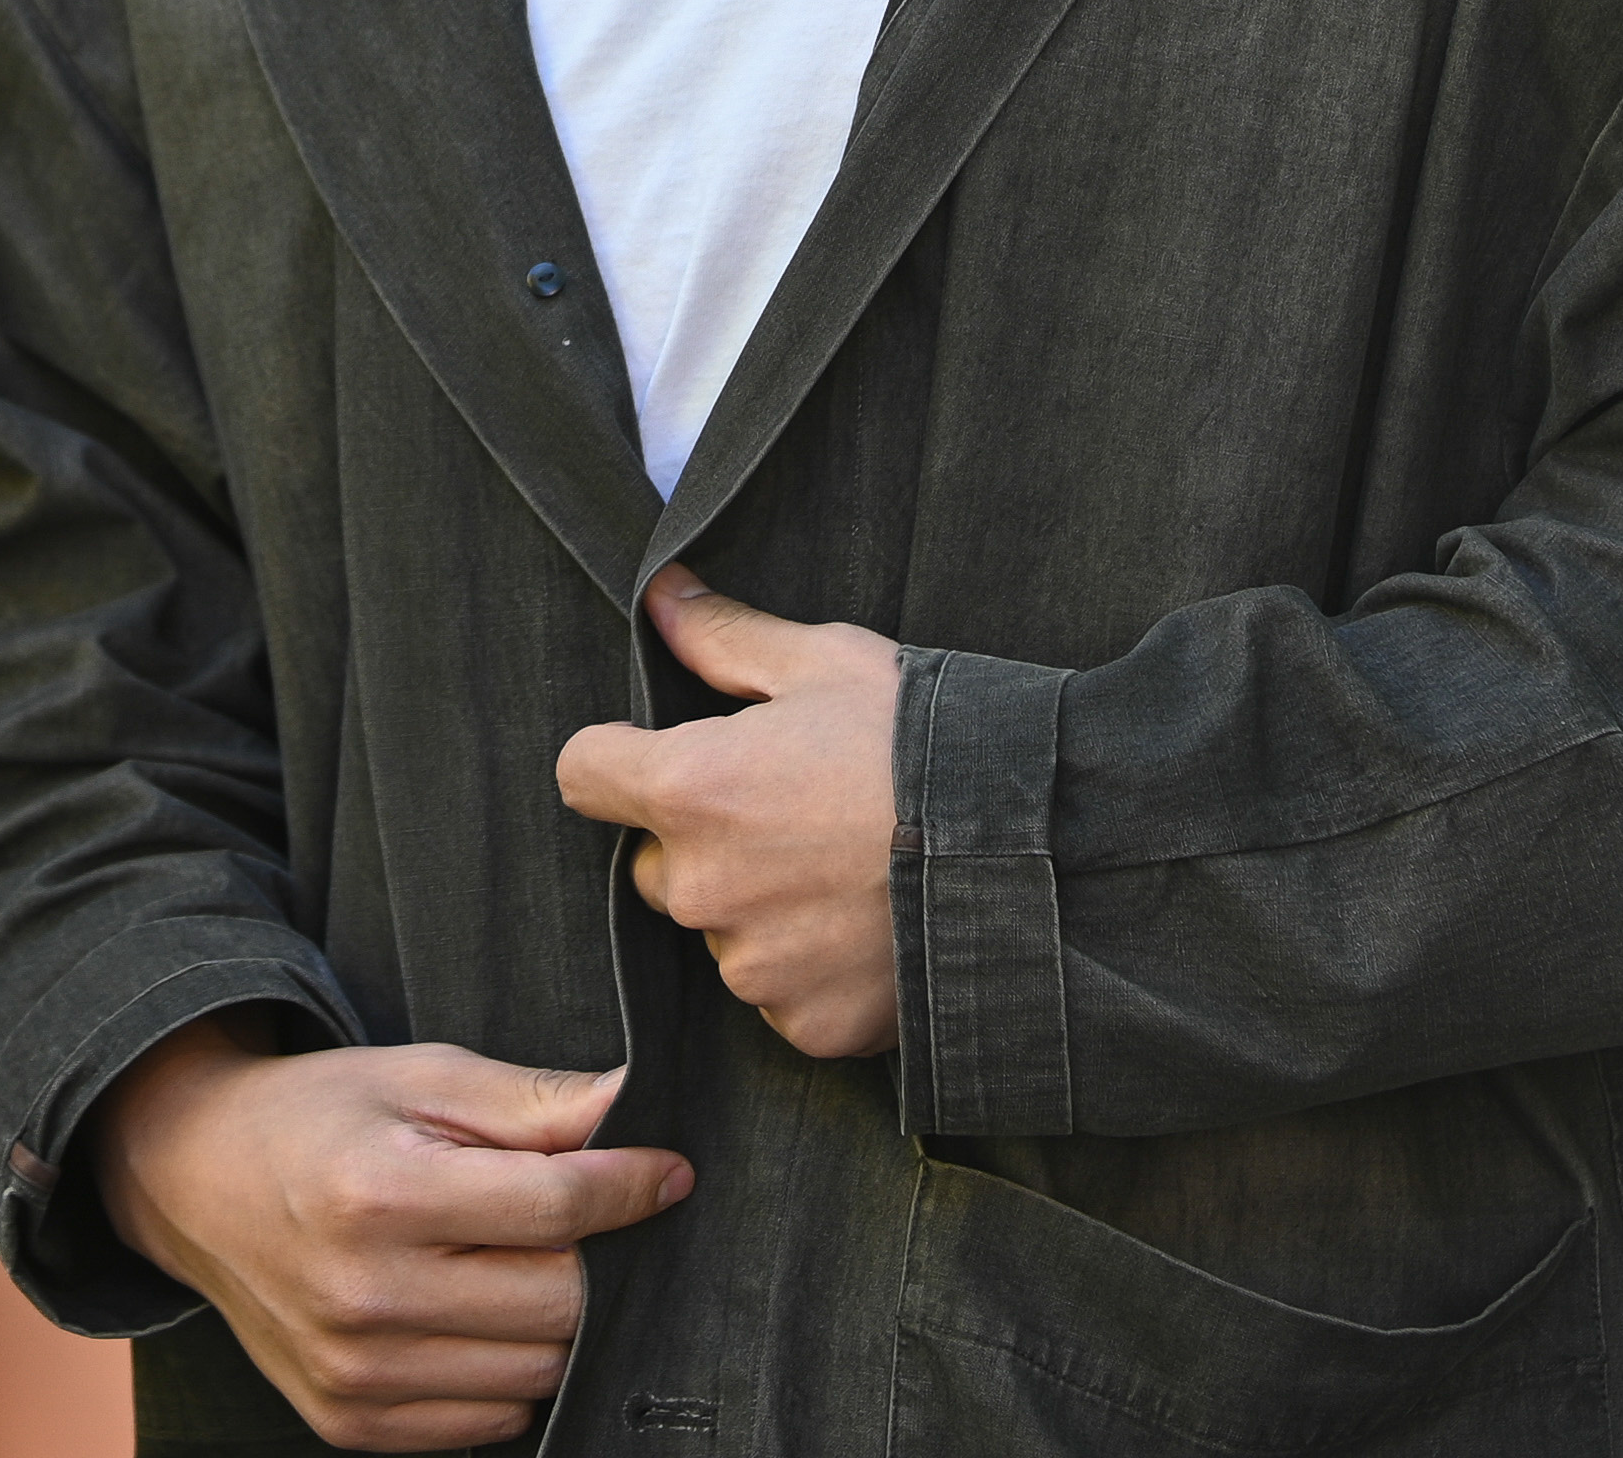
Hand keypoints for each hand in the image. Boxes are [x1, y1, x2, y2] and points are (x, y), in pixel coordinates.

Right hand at [86, 1018, 694, 1449]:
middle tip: (577, 1216)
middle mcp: (365, 1297)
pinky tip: (479, 1316)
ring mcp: (354, 1372)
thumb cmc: (320, 1116)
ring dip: (556, 1321)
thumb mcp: (419, 1076)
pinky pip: (487, 1423)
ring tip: (522, 1264)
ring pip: (536, 1374)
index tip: (666, 1171)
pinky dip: (508, 1375)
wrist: (194, 1180)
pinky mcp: (348, 1421)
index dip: (630, 1185)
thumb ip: (531, 1102)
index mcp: (382, 1196)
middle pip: (559, 1303)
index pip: (557, 1208)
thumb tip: (635, 1109)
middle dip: (593, 1256)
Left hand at [552, 565, 905, 1059]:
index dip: (618, 759)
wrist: (1038, 850)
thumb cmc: (926, 742)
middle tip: (794, 813)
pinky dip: (811, 967)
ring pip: (721, 930)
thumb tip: (661, 598)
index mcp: (690, 787)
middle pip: (655, 863)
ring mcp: (753, 966)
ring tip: (848, 870)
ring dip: (760, 907)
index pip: (584, 774)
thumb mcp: (827, 662)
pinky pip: (779, 993)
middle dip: (703, 841)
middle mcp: (703, 887)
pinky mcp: (804, 1025)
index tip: (662, 755)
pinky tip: (870, 925)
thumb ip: (725, 638)